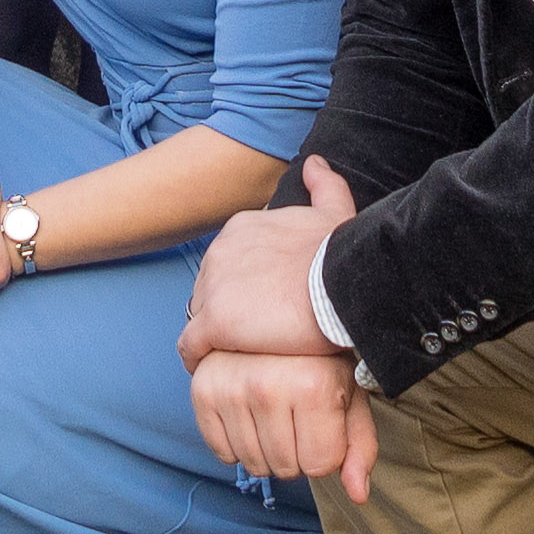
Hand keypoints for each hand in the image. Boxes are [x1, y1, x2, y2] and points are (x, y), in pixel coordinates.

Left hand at [180, 156, 355, 363]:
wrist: (342, 285)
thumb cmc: (341, 254)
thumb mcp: (334, 210)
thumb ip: (323, 184)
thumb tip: (315, 163)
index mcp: (240, 229)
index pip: (227, 267)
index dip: (241, 290)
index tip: (260, 309)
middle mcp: (218, 253)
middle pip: (209, 291)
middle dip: (225, 313)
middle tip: (252, 337)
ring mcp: (213, 288)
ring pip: (199, 320)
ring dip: (213, 338)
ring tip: (237, 357)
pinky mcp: (214, 323)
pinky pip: (192, 348)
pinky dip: (199, 360)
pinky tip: (216, 370)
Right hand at [191, 350, 376, 499]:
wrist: (279, 316)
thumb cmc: (321, 362)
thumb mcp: (350, 397)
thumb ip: (360, 447)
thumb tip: (358, 495)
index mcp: (313, 386)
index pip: (319, 465)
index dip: (325, 451)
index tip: (324, 421)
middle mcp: (269, 386)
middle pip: (285, 468)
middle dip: (297, 453)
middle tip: (298, 417)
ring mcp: (231, 387)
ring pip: (253, 464)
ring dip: (267, 451)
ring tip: (275, 415)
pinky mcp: (202, 389)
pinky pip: (221, 451)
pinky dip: (237, 445)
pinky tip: (249, 417)